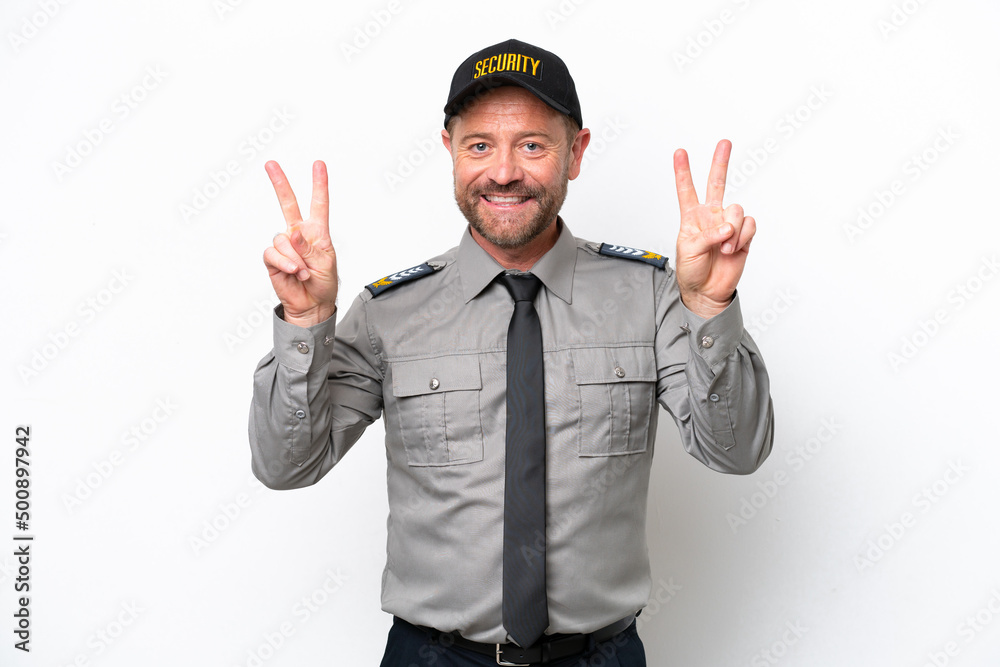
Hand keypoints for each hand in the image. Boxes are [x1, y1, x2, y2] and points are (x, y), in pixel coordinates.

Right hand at [262, 160, 337, 326]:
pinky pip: (273, 253)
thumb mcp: (325, 264)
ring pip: (283, 239)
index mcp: (317, 232)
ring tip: (304, 272)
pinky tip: (294, 272)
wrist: (312, 305)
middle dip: (280, 183)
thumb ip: (310, 247)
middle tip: (270, 164)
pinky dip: (285, 263)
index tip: (318, 165)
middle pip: (288, 204)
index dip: (319, 184)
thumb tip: (293, 232)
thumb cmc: (323, 283)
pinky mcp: (272, 258)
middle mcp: (298, 234)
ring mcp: (284, 245)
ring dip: (296, 258)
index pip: (319, 204)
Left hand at [673, 140, 755, 318]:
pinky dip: (742, 237)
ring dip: (731, 230)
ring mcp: (728, 224)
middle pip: (717, 184)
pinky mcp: (744, 236)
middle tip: (725, 143)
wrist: (706, 291)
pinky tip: (733, 248)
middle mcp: (711, 216)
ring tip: (723, 248)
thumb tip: (727, 228)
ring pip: (737, 209)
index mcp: (692, 217)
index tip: (680, 152)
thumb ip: (706, 235)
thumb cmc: (691, 270)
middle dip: (721, 162)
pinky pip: (749, 225)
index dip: (683, 172)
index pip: (687, 190)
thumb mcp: (689, 251)